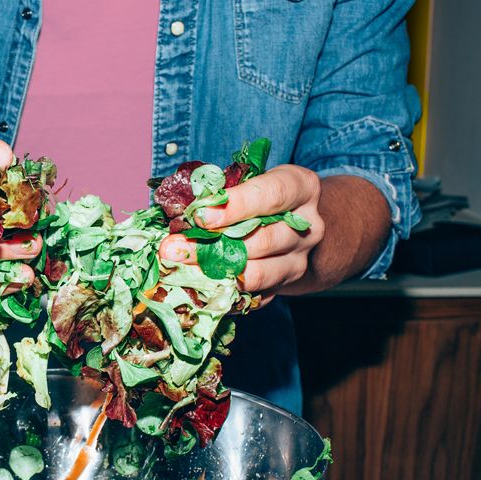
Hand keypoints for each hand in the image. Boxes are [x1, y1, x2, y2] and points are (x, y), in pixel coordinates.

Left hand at [158, 165, 323, 298]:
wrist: (294, 227)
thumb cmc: (260, 196)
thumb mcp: (249, 181)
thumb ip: (221, 190)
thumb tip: (179, 206)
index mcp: (301, 188)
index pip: (272, 195)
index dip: (236, 205)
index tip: (200, 215)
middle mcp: (307, 226)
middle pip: (264, 239)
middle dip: (214, 246)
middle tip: (173, 249)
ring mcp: (298, 260)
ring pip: (259, 274)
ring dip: (214, 274)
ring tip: (178, 271)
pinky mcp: (285, 286)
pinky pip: (253, 298)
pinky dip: (223, 296)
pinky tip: (195, 291)